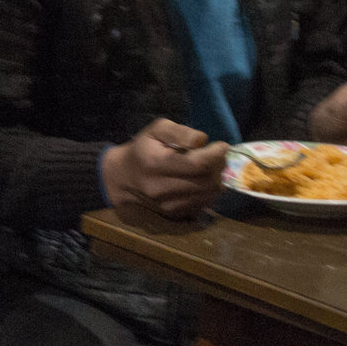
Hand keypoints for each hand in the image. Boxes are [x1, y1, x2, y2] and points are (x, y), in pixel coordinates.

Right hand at [102, 118, 228, 218]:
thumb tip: (202, 140)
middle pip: (208, 181)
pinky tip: (202, 180)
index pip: (198, 164)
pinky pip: (206, 203)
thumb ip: (179, 132)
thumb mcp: (156, 131)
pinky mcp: (177, 214)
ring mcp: (170, 205)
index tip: (222, 146)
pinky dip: (210, 190)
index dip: (216, 155)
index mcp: (157, 164)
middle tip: (217, 156)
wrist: (124, 178)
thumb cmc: (143, 149)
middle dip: (219, 167)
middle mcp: (163, 188)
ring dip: (217, 179)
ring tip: (210, 168)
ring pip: (210, 194)